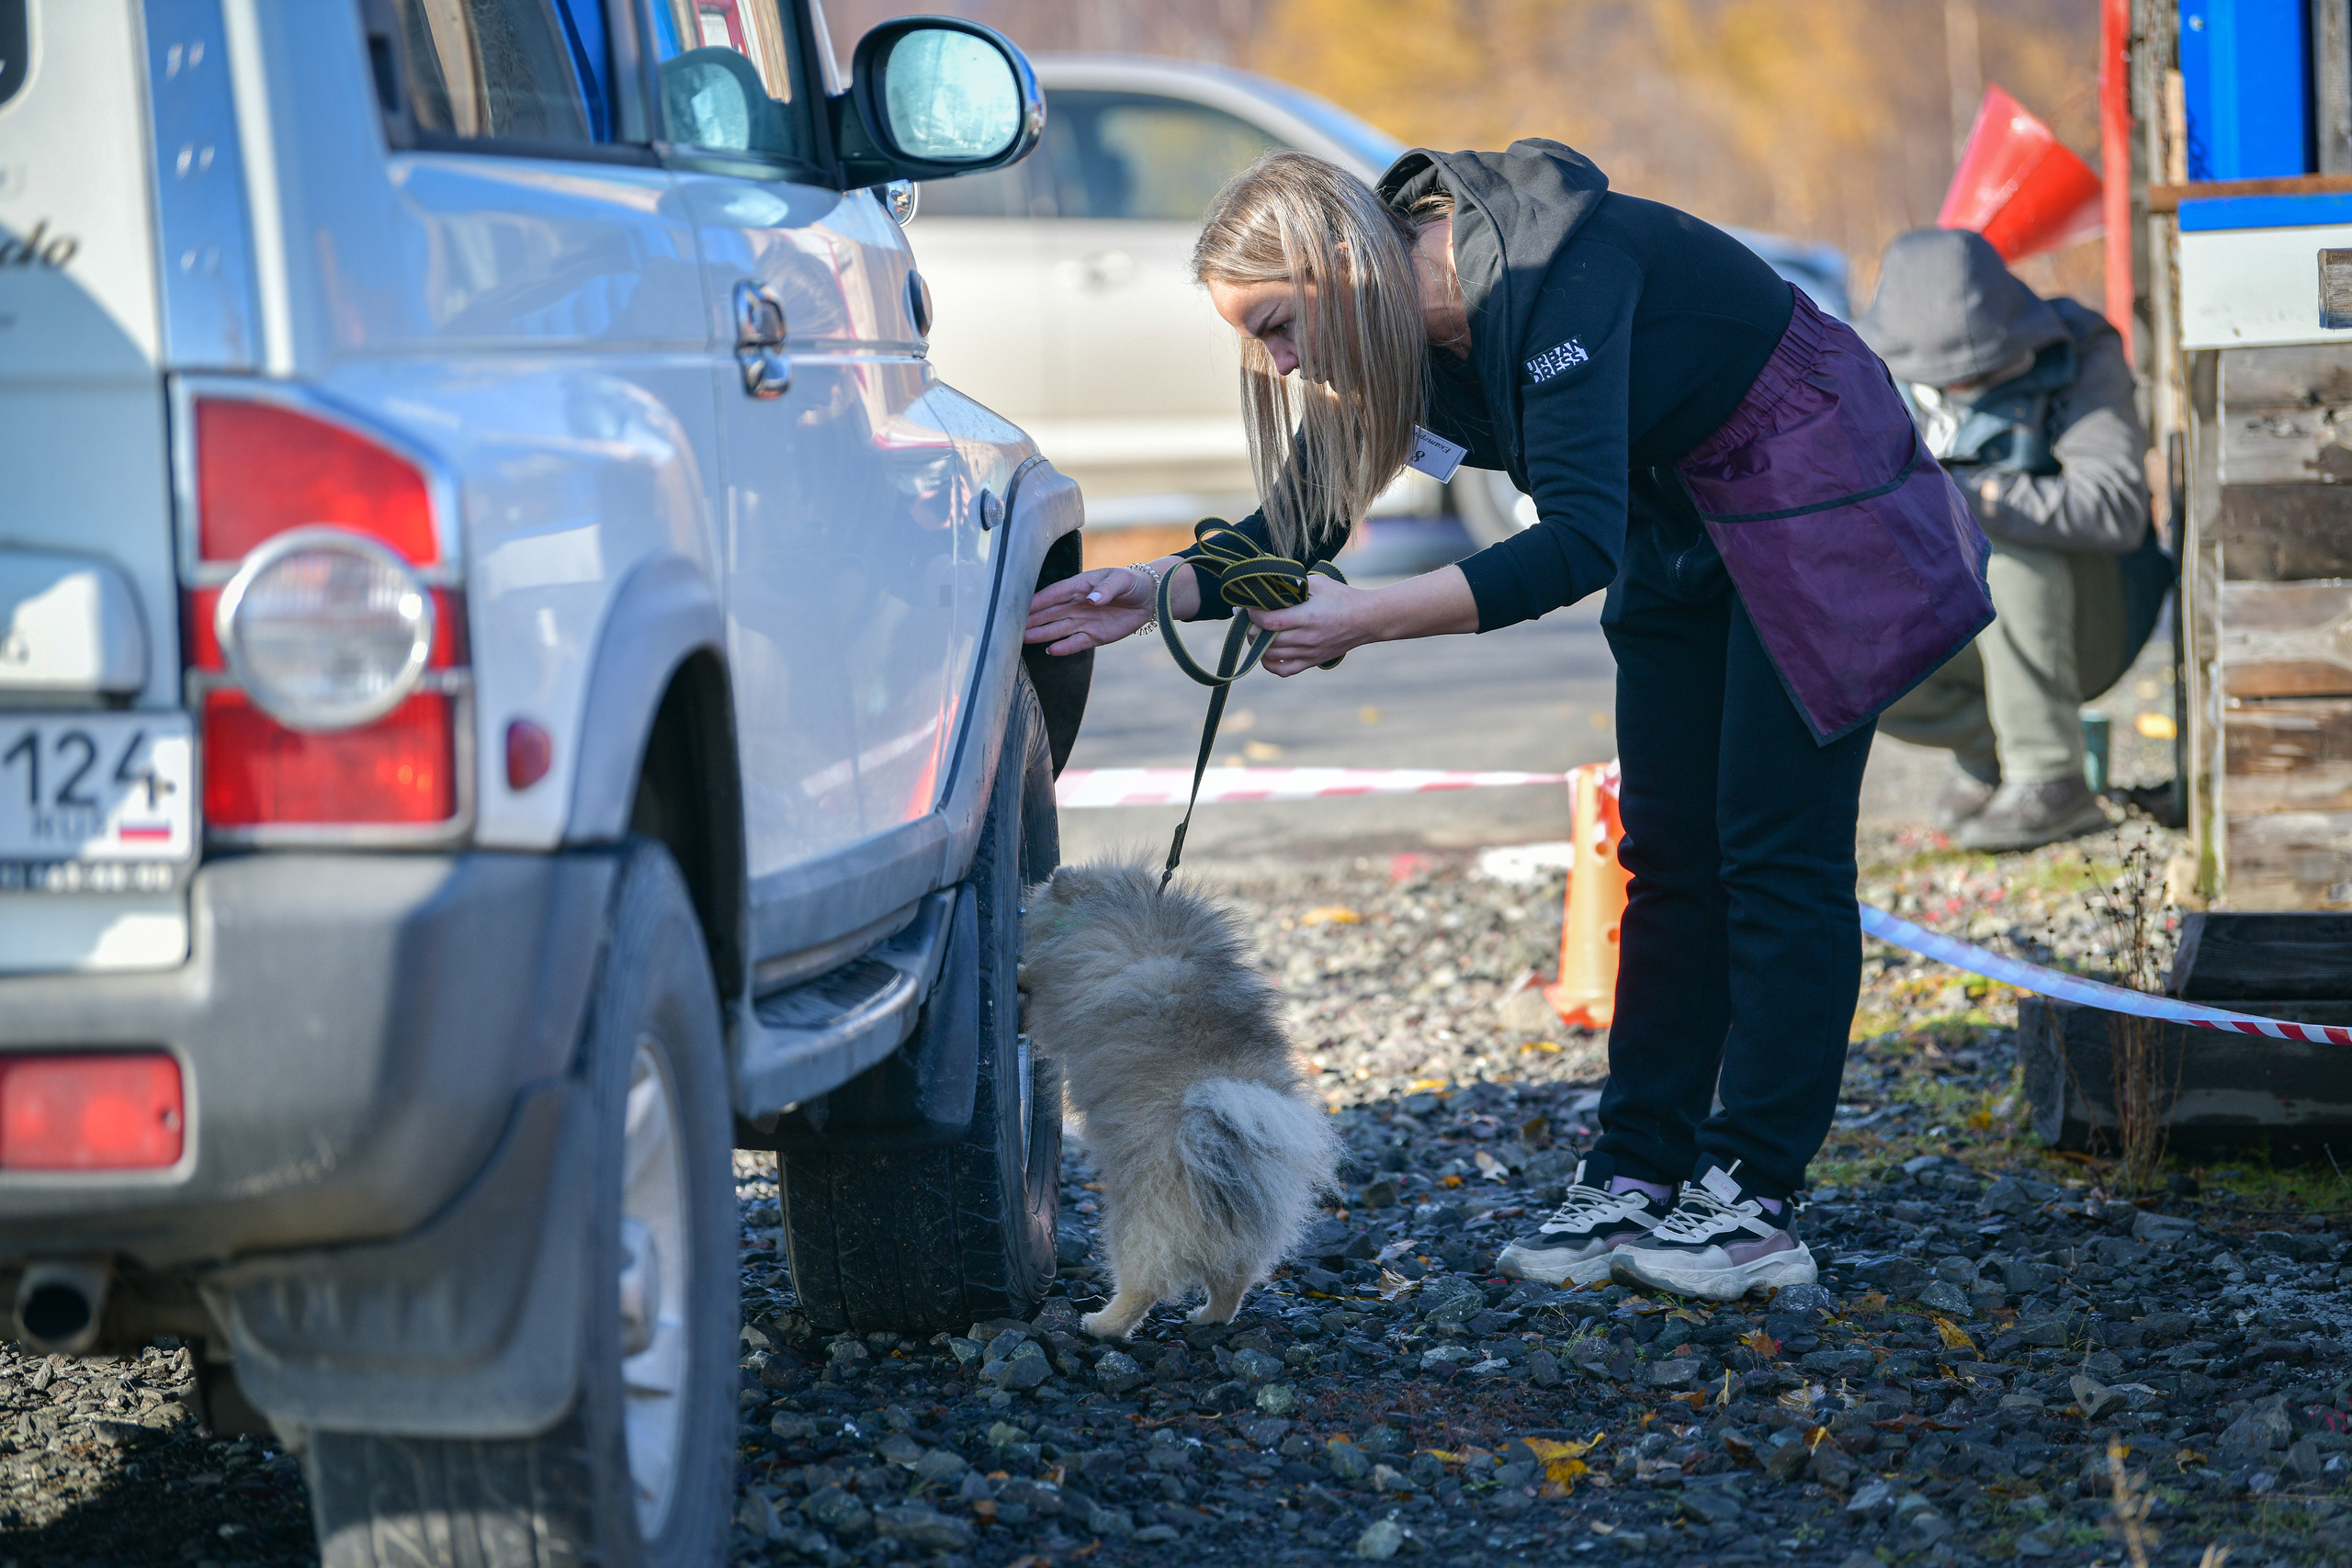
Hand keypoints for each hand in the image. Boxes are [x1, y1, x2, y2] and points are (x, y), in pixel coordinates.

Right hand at [1025, 565, 1154, 655]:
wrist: (1148, 599)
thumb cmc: (1131, 582)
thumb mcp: (1121, 580)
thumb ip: (1107, 588)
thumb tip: (1093, 599)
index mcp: (1079, 586)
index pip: (1055, 594)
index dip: (1039, 601)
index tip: (1022, 606)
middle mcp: (1076, 605)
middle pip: (1050, 613)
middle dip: (1033, 619)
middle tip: (1014, 626)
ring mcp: (1083, 621)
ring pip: (1058, 629)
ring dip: (1042, 634)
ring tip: (1024, 639)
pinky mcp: (1094, 636)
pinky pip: (1076, 642)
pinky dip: (1064, 647)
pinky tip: (1051, 651)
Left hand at [1248, 574, 1382, 675]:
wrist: (1367, 619)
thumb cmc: (1342, 598)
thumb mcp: (1319, 583)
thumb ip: (1294, 584)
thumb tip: (1270, 584)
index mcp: (1308, 616)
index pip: (1270, 621)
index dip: (1253, 615)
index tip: (1247, 607)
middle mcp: (1307, 638)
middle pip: (1266, 640)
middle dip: (1251, 629)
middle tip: (1247, 619)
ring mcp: (1309, 652)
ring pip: (1271, 656)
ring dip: (1257, 645)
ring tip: (1255, 632)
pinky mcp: (1312, 661)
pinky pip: (1284, 670)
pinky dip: (1269, 664)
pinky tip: (1266, 653)